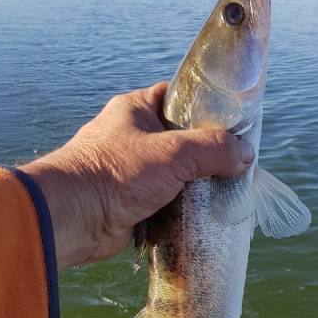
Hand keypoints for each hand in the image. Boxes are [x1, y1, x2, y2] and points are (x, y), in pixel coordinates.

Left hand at [21, 82, 253, 268]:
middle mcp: (133, 137)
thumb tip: (245, 154)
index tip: (235, 122)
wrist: (72, 219)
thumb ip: (212, 149)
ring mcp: (133, 172)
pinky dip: (185, 208)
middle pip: (183, 140)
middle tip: (237, 163)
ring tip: (228, 190)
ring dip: (198, 185)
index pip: (179, 97)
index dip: (207, 107)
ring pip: (178, 174)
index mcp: (136, 110)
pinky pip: (168, 201)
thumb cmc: (115, 173)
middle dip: (208, 154)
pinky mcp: (134, 203)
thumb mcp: (172, 153)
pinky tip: (207, 212)